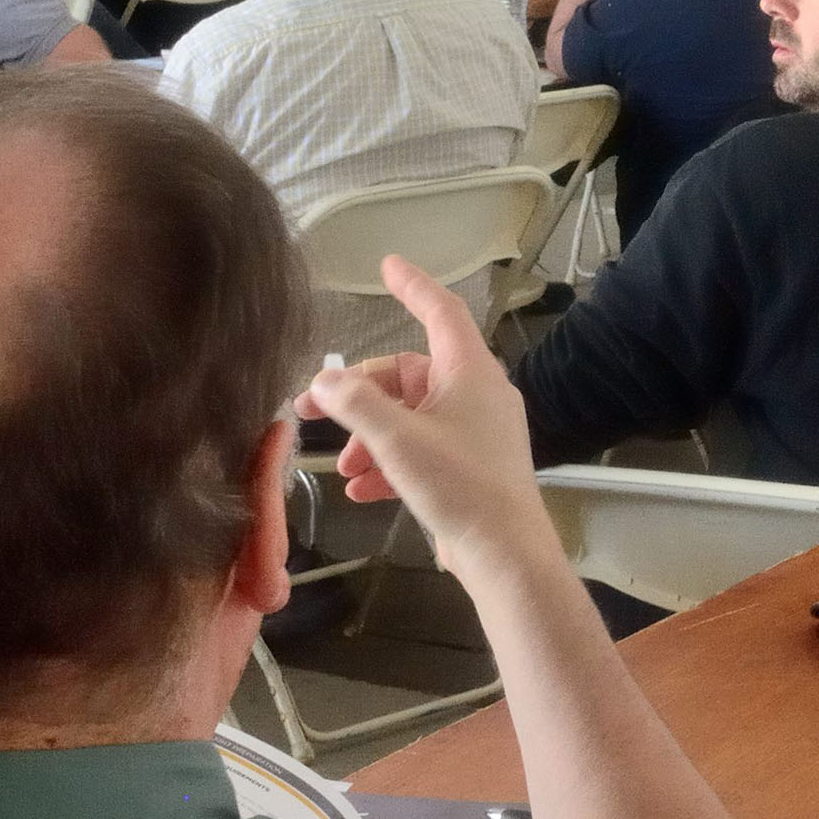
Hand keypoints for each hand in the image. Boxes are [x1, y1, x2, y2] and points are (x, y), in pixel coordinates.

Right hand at [296, 256, 547, 565]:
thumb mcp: (397, 440)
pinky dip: (390, 465)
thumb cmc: (459, 484)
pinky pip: (422, 452)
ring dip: (372, 437)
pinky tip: (362, 491)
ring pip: (411, 418)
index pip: (441, 311)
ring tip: (343, 467)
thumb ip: (356, 404)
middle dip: (361, 395)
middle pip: (409, 375)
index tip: (389, 266)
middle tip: (313, 411)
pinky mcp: (471, 469)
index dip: (413, 286)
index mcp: (471, 372)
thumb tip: (324, 380)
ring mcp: (477, 434)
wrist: (505, 553)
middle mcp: (478, 395)